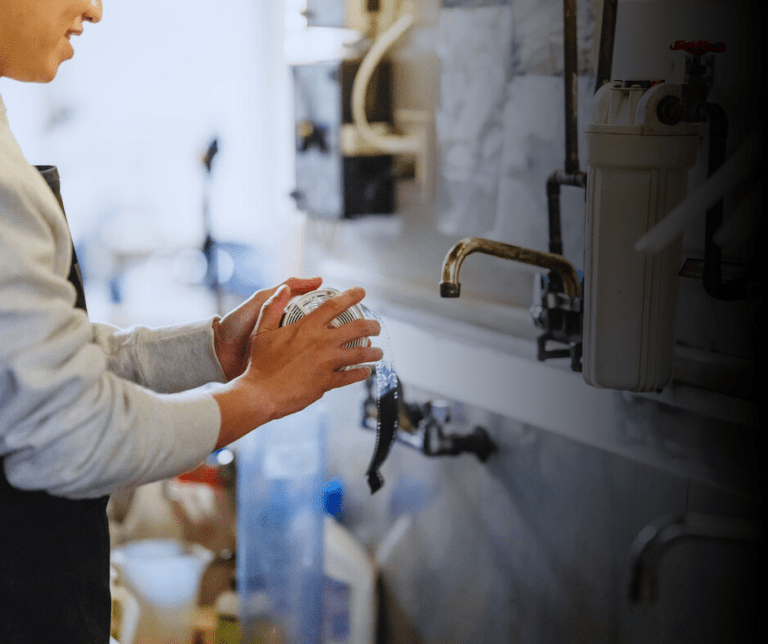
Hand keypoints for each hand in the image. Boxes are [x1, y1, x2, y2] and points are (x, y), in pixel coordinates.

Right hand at [212, 286, 382, 447]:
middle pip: (357, 328)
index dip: (351, 296)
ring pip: (361, 353)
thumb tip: (283, 289)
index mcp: (307, 326)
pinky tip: (366, 372)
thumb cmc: (260, 363)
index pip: (335, 305)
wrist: (260, 394)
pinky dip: (362, 373)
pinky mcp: (327, 382)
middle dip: (372, 325)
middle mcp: (322, 342)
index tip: (362, 292)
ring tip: (377, 352)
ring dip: (373, 352)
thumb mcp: (262, 331)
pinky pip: (351, 376)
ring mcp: (327, 363)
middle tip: (376, 327)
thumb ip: (273, 307)